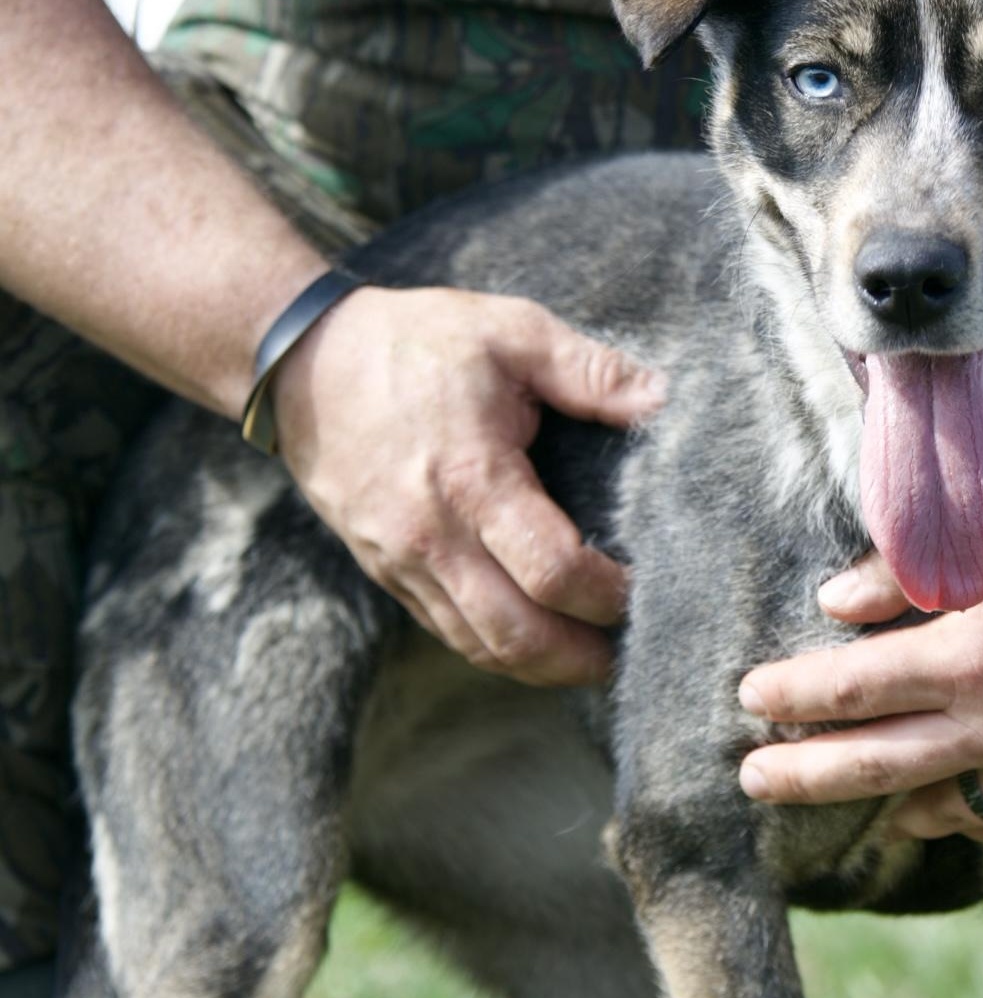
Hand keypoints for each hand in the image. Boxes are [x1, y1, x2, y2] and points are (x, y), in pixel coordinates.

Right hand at [272, 285, 663, 684]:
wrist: (302, 361)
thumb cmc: (412, 341)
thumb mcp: (511, 331)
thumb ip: (591, 370)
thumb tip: (665, 399)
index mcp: (472, 480)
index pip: (553, 572)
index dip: (608, 596)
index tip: (644, 591)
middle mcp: (432, 536)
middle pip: (516, 635)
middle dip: (580, 658)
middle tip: (630, 652)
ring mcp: (401, 562)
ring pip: (478, 645)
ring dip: (540, 667)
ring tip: (590, 660)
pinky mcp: (384, 569)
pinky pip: (446, 630)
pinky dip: (496, 647)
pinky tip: (533, 640)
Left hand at [736, 497, 982, 844]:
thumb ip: (902, 574)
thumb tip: (829, 607)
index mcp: (970, 656)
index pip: (848, 689)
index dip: (789, 696)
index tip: (750, 697)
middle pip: (870, 765)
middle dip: (799, 775)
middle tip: (751, 780)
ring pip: (931, 809)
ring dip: (873, 802)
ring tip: (835, 790)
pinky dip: (952, 817)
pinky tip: (925, 806)